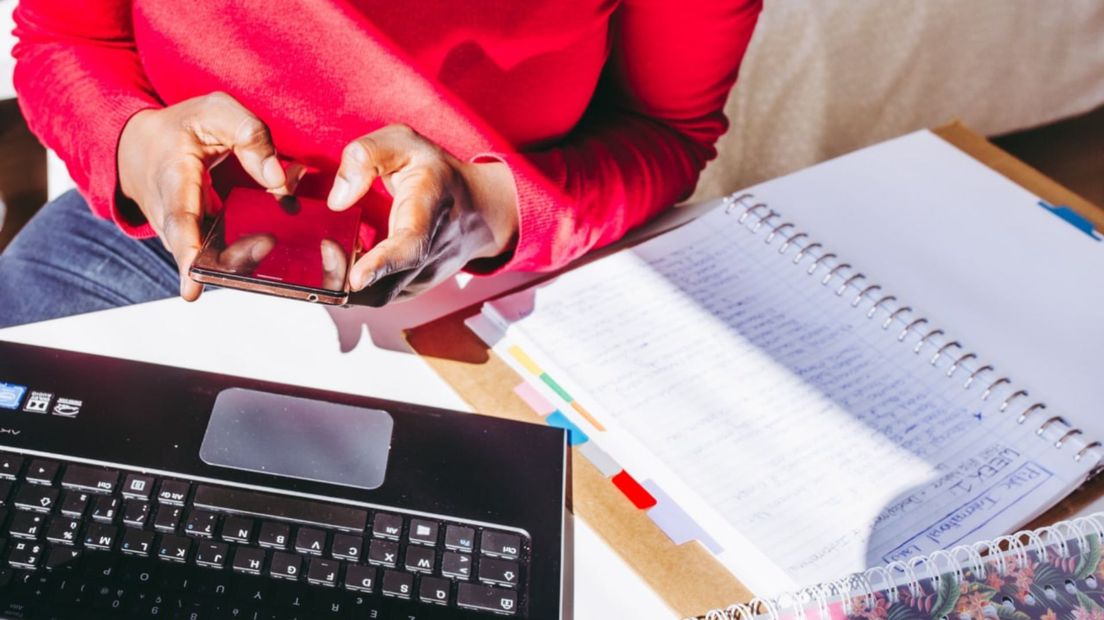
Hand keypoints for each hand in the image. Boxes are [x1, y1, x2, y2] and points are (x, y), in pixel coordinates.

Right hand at [117, 92, 296, 300]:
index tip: (192, 289)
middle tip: (267, 247)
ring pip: (217, 257)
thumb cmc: (182, 129)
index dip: (187, 256)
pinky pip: (228, 250)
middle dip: (234, 259)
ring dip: (249, 254)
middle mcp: (174, 216)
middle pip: (203, 251)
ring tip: (274, 242)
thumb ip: (248, 134)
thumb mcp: (214, 112)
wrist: (140, 147)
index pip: (179, 223)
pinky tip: (279, 226)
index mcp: (172, 180)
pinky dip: (255, 244)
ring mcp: (187, 234)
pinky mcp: (203, 240)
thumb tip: (276, 177)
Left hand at [327, 123, 517, 305]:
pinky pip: (381, 296)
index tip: (357, 278)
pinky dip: (356, 288)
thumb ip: (366, 157)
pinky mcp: (417, 287)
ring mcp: (427, 274)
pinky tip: (348, 261)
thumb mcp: (403, 143)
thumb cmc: (437, 174)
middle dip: (345, 280)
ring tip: (333, 252)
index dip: (383, 263)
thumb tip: (337, 200)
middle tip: (325, 250)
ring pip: (380, 296)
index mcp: (430, 207)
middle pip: (388, 284)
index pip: (412, 242)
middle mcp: (433, 249)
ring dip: (346, 285)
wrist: (479, 208)